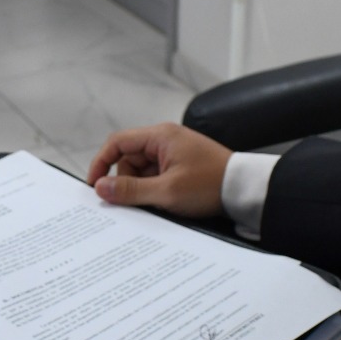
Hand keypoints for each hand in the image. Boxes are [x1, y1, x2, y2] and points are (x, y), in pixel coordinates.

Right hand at [87, 123, 232, 217]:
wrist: (245, 189)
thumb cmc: (210, 185)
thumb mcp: (166, 192)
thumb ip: (130, 190)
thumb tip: (100, 188)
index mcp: (160, 136)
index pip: (117, 143)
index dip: (101, 163)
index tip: (95, 186)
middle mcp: (165, 139)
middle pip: (129, 159)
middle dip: (127, 182)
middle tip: (135, 203)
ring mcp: (174, 152)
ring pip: (142, 170)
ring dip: (143, 188)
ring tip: (159, 202)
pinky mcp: (181, 165)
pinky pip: (157, 176)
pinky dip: (155, 189)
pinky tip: (166, 202)